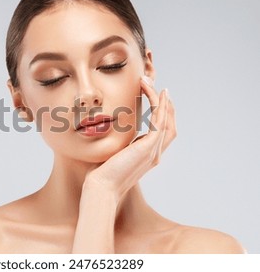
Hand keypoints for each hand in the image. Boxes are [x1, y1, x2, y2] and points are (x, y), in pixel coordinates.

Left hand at [83, 76, 176, 202]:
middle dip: (167, 106)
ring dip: (162, 100)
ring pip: (167, 120)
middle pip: (170, 125)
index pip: (162, 133)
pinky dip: (159, 104)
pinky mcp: (149, 147)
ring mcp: (154, 151)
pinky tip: (155, 92)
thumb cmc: (101, 175)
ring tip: (152, 84)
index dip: (163, 115)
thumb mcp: (112, 156)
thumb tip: (108, 131)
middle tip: (161, 89)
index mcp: (147, 157)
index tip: (157, 99)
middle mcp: (154, 154)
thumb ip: (118, 144)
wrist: (102, 188)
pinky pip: (159, 120)